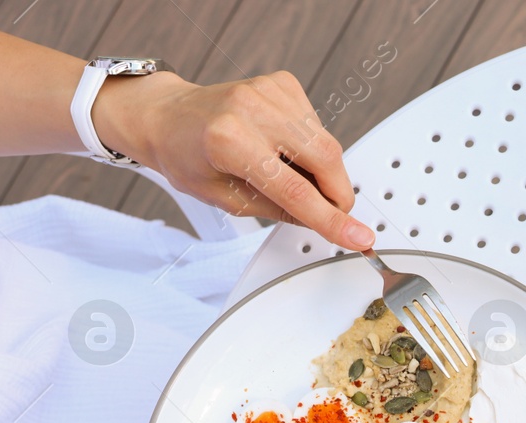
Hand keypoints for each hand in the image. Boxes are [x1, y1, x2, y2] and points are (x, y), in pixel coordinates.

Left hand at [93, 70, 374, 250]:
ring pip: (326, 143)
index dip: (331, 219)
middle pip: (325, 159)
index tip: (358, 236)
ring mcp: (269, 91)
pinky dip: (311, 147)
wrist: (167, 116)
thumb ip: (279, 210)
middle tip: (332, 212)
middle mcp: (251, 108)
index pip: (296, 190)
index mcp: (228, 140)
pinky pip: (318, 126)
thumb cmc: (187, 156)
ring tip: (287, 174)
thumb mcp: (226, 200)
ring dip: (322, 171)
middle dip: (337, 193)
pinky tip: (284, 149)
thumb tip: (324, 218)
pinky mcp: (283, 84)